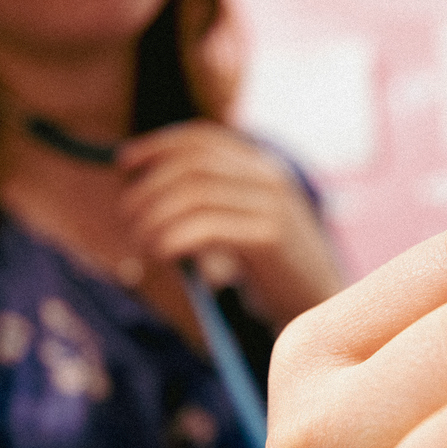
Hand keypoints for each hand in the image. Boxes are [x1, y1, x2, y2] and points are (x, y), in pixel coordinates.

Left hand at [115, 120, 345, 325]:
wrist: (323, 308)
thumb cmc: (274, 275)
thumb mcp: (244, 229)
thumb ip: (210, 206)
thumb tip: (142, 194)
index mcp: (263, 168)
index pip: (203, 139)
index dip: (158, 145)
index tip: (123, 163)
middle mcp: (270, 178)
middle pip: (191, 166)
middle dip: (148, 188)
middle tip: (127, 218)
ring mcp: (274, 205)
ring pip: (194, 194)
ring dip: (154, 217)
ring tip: (141, 243)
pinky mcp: (270, 237)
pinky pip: (206, 227)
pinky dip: (172, 238)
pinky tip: (162, 254)